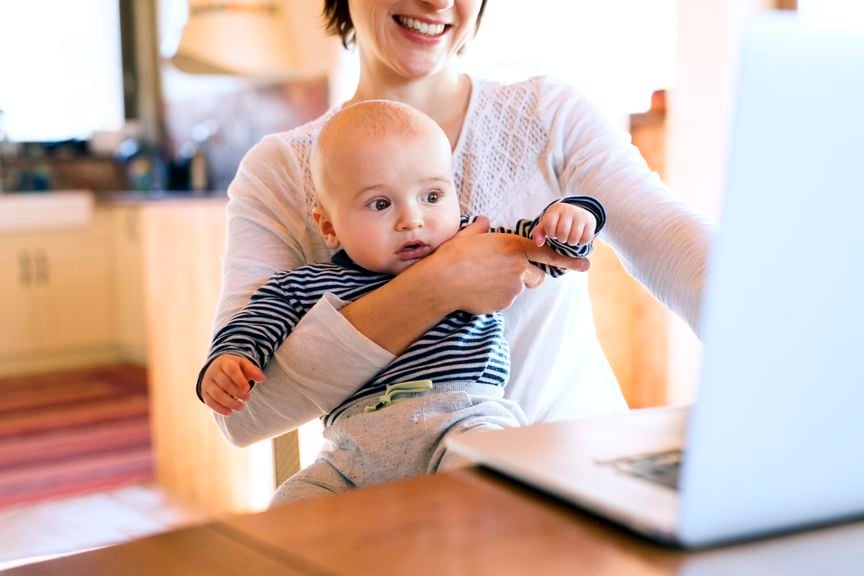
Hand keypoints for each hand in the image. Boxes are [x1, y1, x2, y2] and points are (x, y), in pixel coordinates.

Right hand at [201, 354, 264, 415]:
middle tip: (247, 398)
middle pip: (224, 383)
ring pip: (217, 394)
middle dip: (237, 393)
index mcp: (224, 362)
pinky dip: (219, 408)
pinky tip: (229, 412)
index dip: (239, 380)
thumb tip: (262, 379)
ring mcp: (207, 382)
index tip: (247, 388)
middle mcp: (213, 372)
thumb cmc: (234, 368)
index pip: (231, 370)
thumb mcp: (243, 365)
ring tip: (241, 407)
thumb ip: (253, 371)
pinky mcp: (204, 392)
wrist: (216, 369)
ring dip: (229, 403)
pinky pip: (210, 402)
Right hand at [427, 216, 589, 314]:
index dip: (569, 260)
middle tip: (502, 273)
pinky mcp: (504, 303)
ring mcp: (513, 288)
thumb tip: (483, 221)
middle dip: (527, 276)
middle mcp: (519, 267)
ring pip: (518, 289)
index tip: (586, 265)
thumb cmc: (452, 256)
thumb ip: (480, 228)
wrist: (441, 282)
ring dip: (508, 286)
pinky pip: (505, 301)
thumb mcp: (467, 236)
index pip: (548, 253)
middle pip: (536, 276)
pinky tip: (478, 291)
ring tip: (482, 281)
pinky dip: (496, 297)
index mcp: (514, 246)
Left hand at [532, 203, 596, 246]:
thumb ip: (539, 233)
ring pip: (574, 238)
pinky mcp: (590, 222)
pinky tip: (578, 237)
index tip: (553, 232)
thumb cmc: (557, 220)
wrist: (575, 211)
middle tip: (562, 237)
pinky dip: (581, 242)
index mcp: (556, 210)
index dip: (551, 234)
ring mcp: (581, 216)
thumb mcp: (546, 224)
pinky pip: (585, 239)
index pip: (550, 226)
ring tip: (569, 237)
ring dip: (571, 242)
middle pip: (562, 233)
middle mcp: (569, 211)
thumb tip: (539, 243)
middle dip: (561, 239)